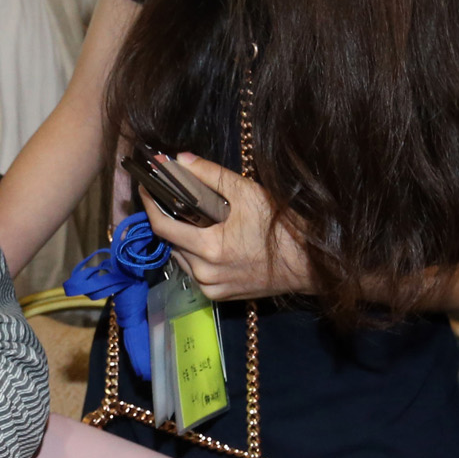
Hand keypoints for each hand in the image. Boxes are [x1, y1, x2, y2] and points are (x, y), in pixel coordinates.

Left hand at [139, 152, 313, 301]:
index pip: (162, 227)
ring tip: (194, 220)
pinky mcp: (221, 297)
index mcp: (208, 249)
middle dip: (169, 219)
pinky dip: (197, 256)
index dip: (150, 204)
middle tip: (173, 199)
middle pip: (172, 242)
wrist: (312, 263)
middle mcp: (204, 273)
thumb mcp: (247, 193)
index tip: (146, 186)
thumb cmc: (283, 226)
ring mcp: (212, 288)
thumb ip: (210, 174)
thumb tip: (179, 160)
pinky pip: (196, 273)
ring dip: (183, 239)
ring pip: (182, 259)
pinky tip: (210, 242)